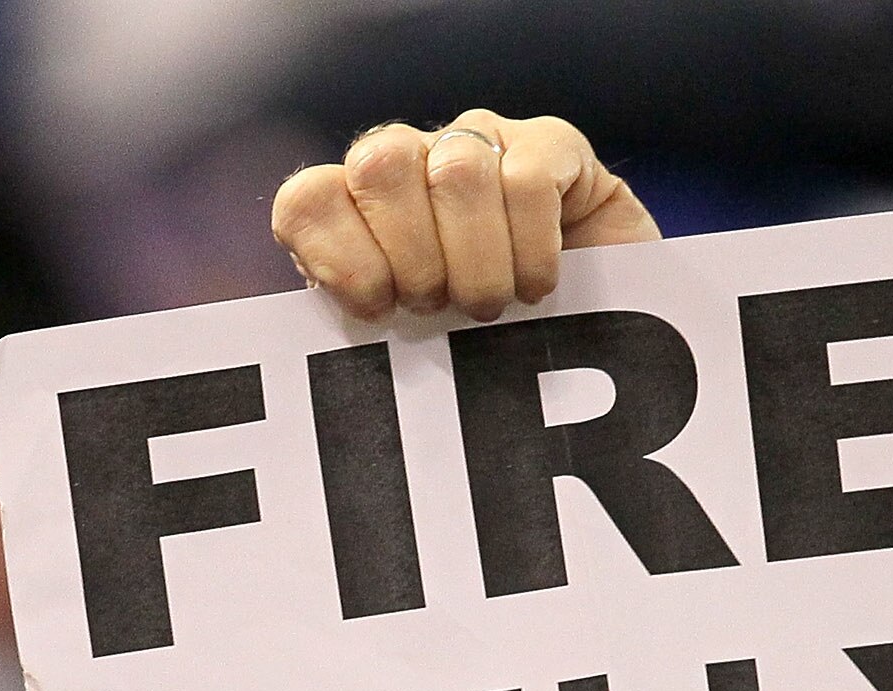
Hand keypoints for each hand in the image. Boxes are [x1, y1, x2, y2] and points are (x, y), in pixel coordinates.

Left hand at [271, 110, 658, 323]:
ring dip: (475, 259)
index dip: (338, 258)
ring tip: (490, 304)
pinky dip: (532, 248)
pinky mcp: (551, 143)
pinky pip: (528, 180)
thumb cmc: (475, 343)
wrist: (585, 328)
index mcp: (353, 207)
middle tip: (440, 306)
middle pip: (380, 165)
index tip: (378, 311)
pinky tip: (537, 285)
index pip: (307, 200)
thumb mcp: (403, 342)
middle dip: (411, 256)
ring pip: (457, 172)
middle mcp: (410, 158)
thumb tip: (324, 347)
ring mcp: (479, 140)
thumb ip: (357, 329)